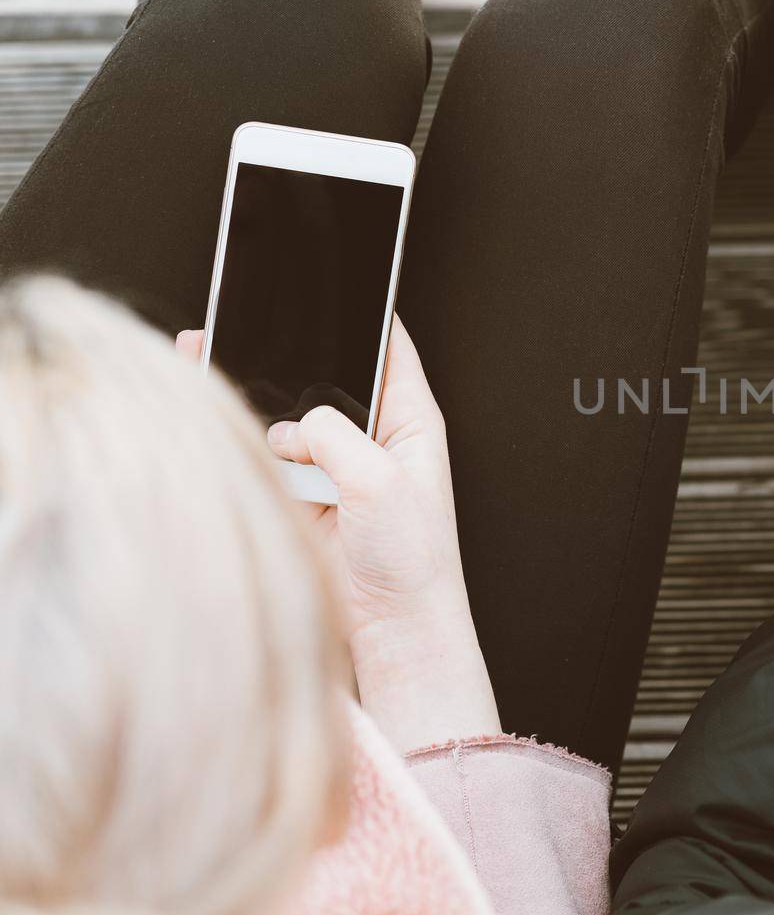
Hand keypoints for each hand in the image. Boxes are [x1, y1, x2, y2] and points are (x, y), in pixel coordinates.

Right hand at [179, 320, 499, 750]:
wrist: (393, 632)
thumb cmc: (412, 561)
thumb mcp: (381, 483)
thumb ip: (336, 437)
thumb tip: (295, 424)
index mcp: (413, 421)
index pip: (390, 347)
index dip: (364, 314)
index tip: (333, 282)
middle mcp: (376, 437)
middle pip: (327, 378)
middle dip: (290, 358)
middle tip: (245, 325)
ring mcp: (338, 467)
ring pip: (291, 417)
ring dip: (262, 405)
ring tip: (220, 372)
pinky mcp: (307, 497)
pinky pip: (272, 458)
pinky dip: (251, 447)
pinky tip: (229, 432)